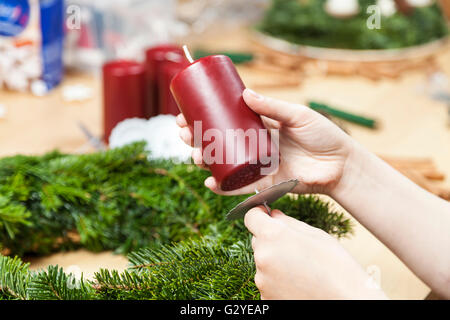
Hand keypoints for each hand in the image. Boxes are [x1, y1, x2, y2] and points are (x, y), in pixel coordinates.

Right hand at [177, 88, 354, 194]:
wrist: (342, 164)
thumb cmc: (323, 136)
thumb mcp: (297, 115)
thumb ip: (273, 107)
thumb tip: (246, 94)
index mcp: (259, 128)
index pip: (226, 122)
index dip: (204, 119)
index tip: (185, 115)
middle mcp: (253, 146)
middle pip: (218, 143)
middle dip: (196, 139)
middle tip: (182, 134)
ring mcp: (256, 165)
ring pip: (223, 164)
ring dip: (204, 161)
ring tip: (194, 156)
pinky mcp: (264, 183)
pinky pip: (239, 187)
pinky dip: (223, 186)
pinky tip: (209, 181)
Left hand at [245, 207, 387, 299]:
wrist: (347, 302)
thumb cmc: (337, 267)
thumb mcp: (316, 235)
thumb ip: (288, 222)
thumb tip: (272, 216)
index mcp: (273, 235)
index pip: (251, 217)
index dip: (259, 214)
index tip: (265, 215)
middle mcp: (262, 256)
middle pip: (258, 241)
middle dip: (271, 241)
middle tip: (295, 248)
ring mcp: (262, 280)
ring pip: (263, 262)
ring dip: (275, 262)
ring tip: (301, 269)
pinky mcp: (265, 297)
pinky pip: (267, 282)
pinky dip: (277, 281)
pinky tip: (297, 283)